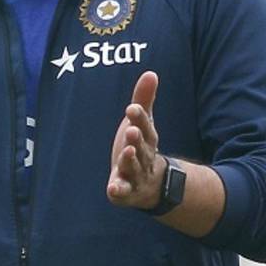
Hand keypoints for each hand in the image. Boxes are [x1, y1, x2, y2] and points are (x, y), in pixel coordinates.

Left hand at [107, 71, 165, 209]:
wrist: (152, 185)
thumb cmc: (142, 147)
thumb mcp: (143, 123)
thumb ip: (144, 100)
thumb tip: (151, 73)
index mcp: (147, 139)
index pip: (145, 127)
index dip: (139, 118)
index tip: (131, 107)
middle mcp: (144, 157)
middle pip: (142, 148)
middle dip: (137, 140)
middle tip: (131, 131)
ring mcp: (136, 175)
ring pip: (135, 169)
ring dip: (130, 161)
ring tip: (125, 152)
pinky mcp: (126, 191)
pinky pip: (124, 192)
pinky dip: (119, 191)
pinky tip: (113, 189)